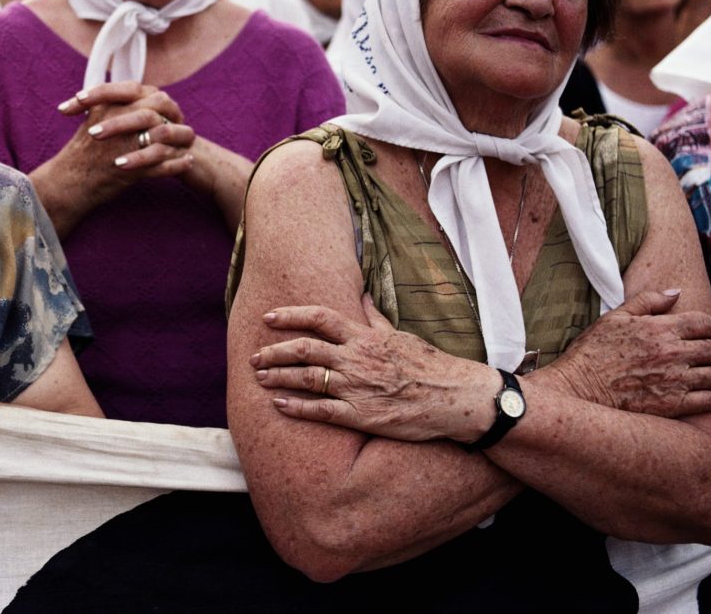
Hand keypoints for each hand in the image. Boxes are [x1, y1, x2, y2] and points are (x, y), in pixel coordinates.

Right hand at [35, 82, 195, 235]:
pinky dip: (179, 163)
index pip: (144, 91)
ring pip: (165, 133)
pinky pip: (165, 163)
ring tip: (190, 142)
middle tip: (179, 122)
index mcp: (109, 105)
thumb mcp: (93, 119)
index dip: (159, 98)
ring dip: (182, 138)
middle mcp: (119, 120)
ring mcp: (127, 144)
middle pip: (159, 105)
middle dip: (173, 112)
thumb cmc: (81, 152)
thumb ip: (113, 104)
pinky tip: (188, 161)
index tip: (166, 107)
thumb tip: (136, 96)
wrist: (70, 182)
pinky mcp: (133, 169)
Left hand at [250, 297, 496, 442]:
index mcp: (365, 336)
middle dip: (275, 351)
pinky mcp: (362, 415)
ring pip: (308, 378)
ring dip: (280, 376)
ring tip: (260, 378)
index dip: (291, 315)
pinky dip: (297, 408)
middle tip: (255, 355)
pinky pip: (322, 411)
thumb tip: (362, 295)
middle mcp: (357, 358)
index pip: (320, 317)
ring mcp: (358, 387)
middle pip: (306, 348)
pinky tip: (279, 405)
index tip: (268, 318)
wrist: (455, 396)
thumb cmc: (429, 365)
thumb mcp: (400, 334)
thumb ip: (375, 317)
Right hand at [544, 289, 710, 417]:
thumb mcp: (614, 317)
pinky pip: (710, 399)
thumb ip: (648, 302)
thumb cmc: (592, 351)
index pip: (703, 324)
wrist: (579, 387)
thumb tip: (676, 292)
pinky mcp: (673, 404)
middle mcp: (672, 353)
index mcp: (659, 329)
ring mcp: (675, 380)